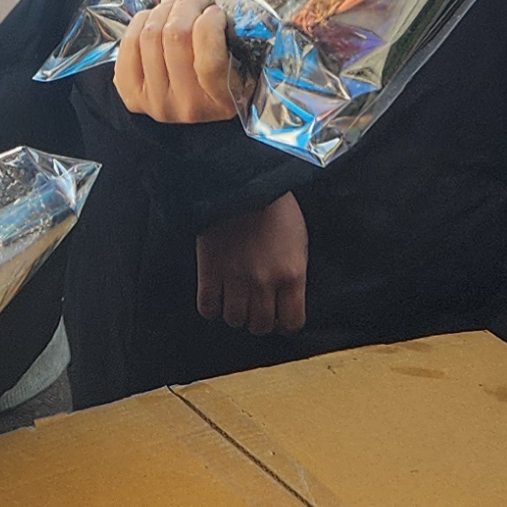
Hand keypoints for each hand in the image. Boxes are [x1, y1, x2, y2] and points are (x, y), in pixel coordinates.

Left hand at [114, 0, 252, 124]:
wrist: (193, 109)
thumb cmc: (224, 81)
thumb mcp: (241, 67)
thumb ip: (231, 42)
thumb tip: (210, 6)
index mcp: (221, 102)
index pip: (209, 60)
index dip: (211, 24)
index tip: (216, 10)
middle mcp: (184, 106)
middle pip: (176, 36)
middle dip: (187, 4)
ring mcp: (153, 100)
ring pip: (150, 34)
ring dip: (166, 7)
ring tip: (180, 0)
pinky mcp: (130, 92)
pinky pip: (130, 42)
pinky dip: (143, 20)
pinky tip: (158, 16)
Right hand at [195, 191, 307, 336]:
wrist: (239, 181)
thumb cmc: (274, 206)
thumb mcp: (298, 240)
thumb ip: (294, 273)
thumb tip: (289, 297)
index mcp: (291, 274)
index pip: (291, 322)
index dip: (285, 322)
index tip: (280, 316)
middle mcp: (264, 283)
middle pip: (260, 326)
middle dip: (259, 319)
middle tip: (256, 305)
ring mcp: (234, 279)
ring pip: (234, 320)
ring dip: (235, 313)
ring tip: (235, 298)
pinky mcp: (209, 272)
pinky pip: (208, 308)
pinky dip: (212, 307)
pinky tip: (216, 294)